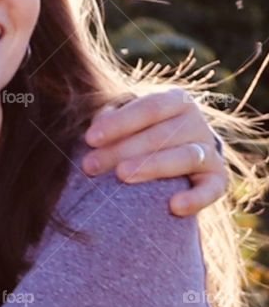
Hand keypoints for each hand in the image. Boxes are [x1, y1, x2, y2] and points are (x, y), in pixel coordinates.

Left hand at [82, 87, 225, 214]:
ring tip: (122, 175)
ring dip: (152, 166)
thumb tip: (96, 131)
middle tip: (91, 165)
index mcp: (176, 100)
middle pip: (161, 134)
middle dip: (122, 150)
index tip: (90, 139)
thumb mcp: (123, 119)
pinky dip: (196, 198)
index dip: (119, 122)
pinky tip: (174, 206)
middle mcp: (197, 122)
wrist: (172, 153)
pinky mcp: (217, 179)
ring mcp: (209, 150)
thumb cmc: (136, 132)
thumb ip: (110, 120)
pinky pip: (212, 189)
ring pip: (185, 156)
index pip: (150, 107)